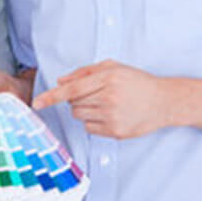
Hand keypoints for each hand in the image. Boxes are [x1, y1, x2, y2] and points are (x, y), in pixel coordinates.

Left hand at [32, 60, 186, 138]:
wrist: (164, 101)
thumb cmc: (137, 82)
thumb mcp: (114, 67)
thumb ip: (85, 72)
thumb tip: (60, 81)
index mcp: (108, 79)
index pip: (72, 89)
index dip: (52, 96)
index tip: (37, 103)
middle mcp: (110, 98)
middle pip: (74, 104)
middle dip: (78, 99)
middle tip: (96, 94)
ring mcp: (113, 117)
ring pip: (79, 116)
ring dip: (85, 110)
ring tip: (104, 104)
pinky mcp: (116, 132)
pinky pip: (90, 129)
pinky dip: (94, 123)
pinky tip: (110, 115)